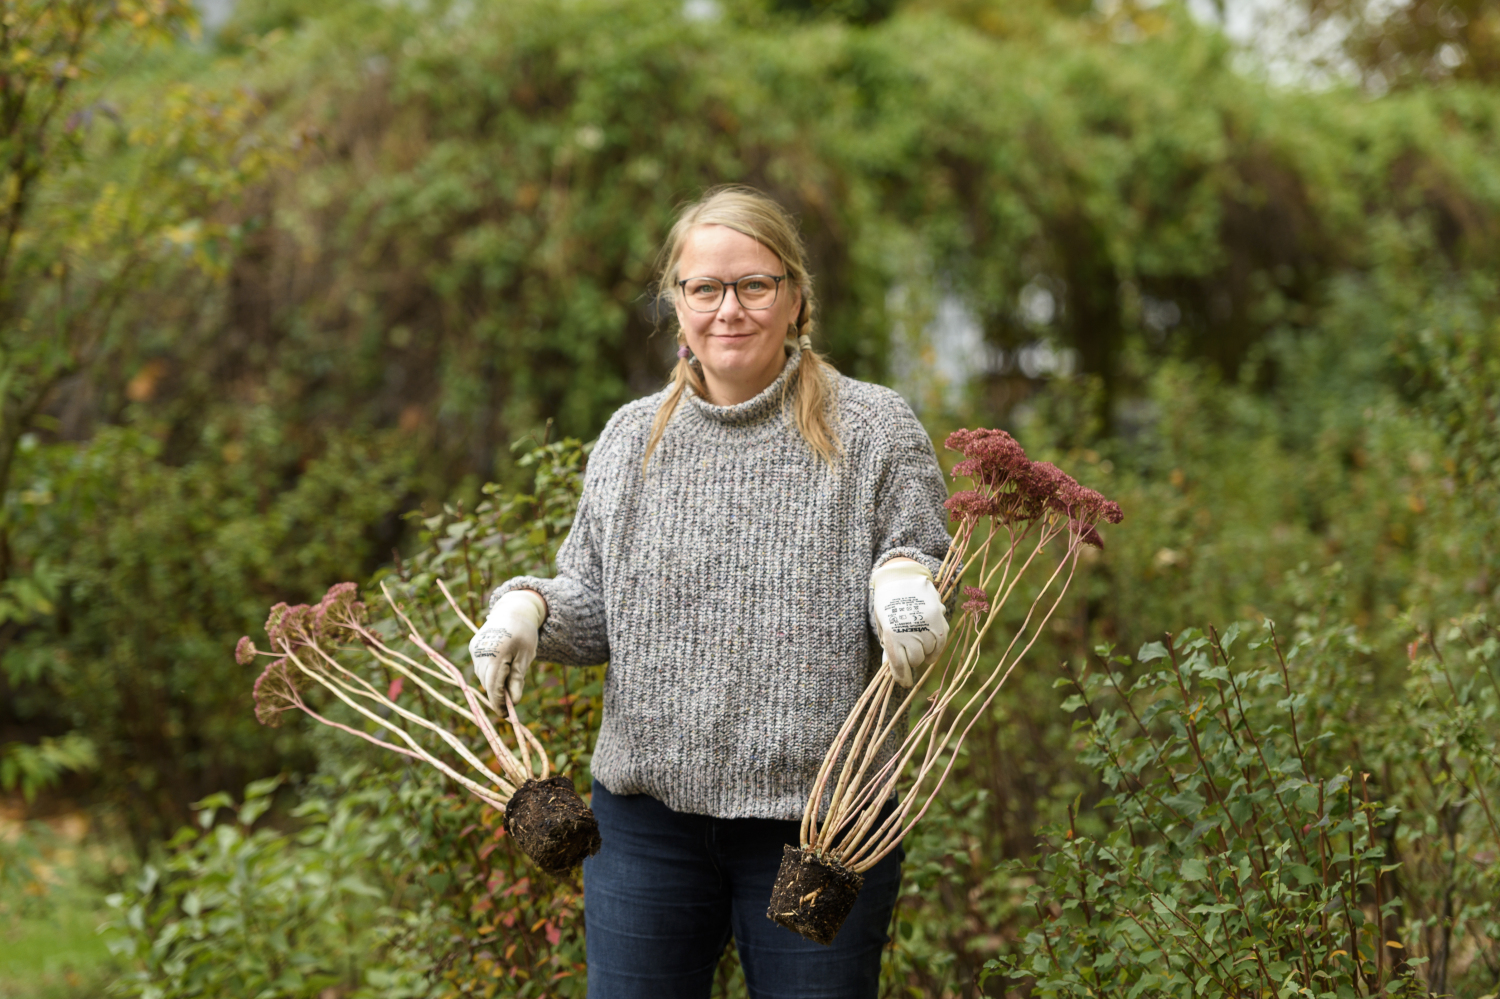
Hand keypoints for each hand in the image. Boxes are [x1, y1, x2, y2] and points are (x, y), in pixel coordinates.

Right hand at [470, 590, 545, 709]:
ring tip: (509, 680)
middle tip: (510, 704)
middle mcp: (481, 651)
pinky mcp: (473, 647)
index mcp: (497, 653)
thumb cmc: (524, 634)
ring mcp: (475, 649)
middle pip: (487, 683)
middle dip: (497, 695)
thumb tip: (513, 701)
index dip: (499, 703)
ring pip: (482, 676)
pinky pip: (480, 667)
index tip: (506, 715)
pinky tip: (500, 667)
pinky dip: (489, 672)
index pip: (494, 685)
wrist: (513, 610)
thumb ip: (518, 678)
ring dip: (493, 683)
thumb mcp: (526, 656)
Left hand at [870, 559, 948, 686]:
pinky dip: (935, 647)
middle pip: (916, 660)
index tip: (903, 682)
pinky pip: (940, 644)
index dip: (902, 678)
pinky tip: (928, 643)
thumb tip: (893, 670)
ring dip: (923, 652)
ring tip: (916, 639)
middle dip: (911, 660)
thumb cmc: (887, 603)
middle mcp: (911, 632)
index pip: (900, 666)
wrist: (902, 577)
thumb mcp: (883, 626)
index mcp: (892, 635)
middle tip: (907, 652)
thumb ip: (889, 648)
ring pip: (929, 653)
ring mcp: (927, 626)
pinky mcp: (939, 620)